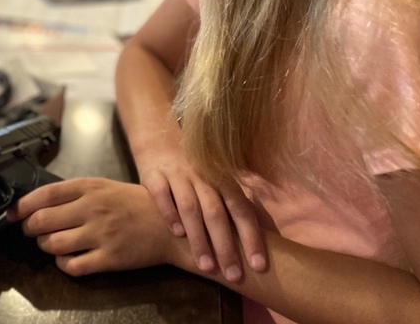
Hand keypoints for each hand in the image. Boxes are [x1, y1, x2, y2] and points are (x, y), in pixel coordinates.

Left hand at [8, 178, 177, 276]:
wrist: (169, 224)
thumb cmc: (135, 204)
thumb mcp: (104, 187)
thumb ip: (74, 194)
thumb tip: (40, 203)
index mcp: (89, 188)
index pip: (45, 195)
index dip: (23, 206)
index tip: (14, 213)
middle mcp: (92, 209)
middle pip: (42, 221)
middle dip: (30, 229)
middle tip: (31, 231)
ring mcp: (100, 234)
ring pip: (52, 244)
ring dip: (45, 247)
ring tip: (50, 244)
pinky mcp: (109, 258)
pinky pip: (72, 265)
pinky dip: (63, 265)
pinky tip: (68, 259)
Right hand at [137, 147, 265, 281]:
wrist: (159, 144)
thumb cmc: (195, 176)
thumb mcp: (216, 184)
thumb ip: (233, 206)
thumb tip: (266, 242)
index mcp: (222, 179)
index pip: (241, 209)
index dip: (251, 237)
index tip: (258, 265)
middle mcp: (202, 175)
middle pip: (216, 212)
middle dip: (226, 246)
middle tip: (232, 275)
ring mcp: (178, 174)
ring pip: (190, 206)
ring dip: (199, 238)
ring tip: (205, 266)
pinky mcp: (154, 175)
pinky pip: (162, 194)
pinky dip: (170, 213)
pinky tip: (177, 233)